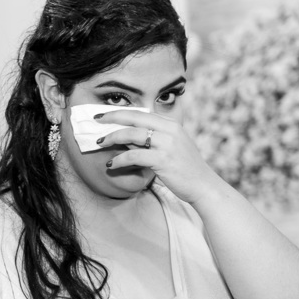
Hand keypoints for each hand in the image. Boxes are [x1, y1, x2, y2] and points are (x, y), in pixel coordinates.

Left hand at [94, 110, 224, 205]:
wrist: (203, 186)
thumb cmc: (186, 169)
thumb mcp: (171, 148)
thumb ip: (151, 140)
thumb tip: (125, 137)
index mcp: (172, 124)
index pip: (142, 113)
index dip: (121, 112)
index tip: (105, 114)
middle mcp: (170, 130)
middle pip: (134, 118)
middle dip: (112, 118)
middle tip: (95, 121)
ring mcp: (167, 144)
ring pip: (131, 135)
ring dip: (112, 138)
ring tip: (99, 144)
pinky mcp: (163, 160)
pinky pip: (134, 156)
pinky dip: (119, 159)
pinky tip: (111, 164)